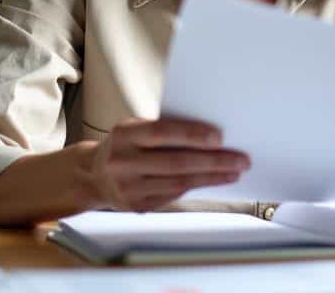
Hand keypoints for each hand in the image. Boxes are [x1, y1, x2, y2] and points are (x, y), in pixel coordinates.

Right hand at [89, 117, 249, 211]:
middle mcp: (123, 161)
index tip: (220, 137)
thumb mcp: (135, 128)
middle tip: (240, 159)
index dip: (192, 134)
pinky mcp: (136, 205)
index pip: (162, 132)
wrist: (93, 175)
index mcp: (125, 134)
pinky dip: (197, 187)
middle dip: (213, 161)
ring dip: (211, 177)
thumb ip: (165, 129)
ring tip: (234, 171)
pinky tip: (215, 181)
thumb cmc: (125, 145)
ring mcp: (128, 187)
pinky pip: (173, 196)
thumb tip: (210, 134)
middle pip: (175, 162)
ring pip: (178, 183)